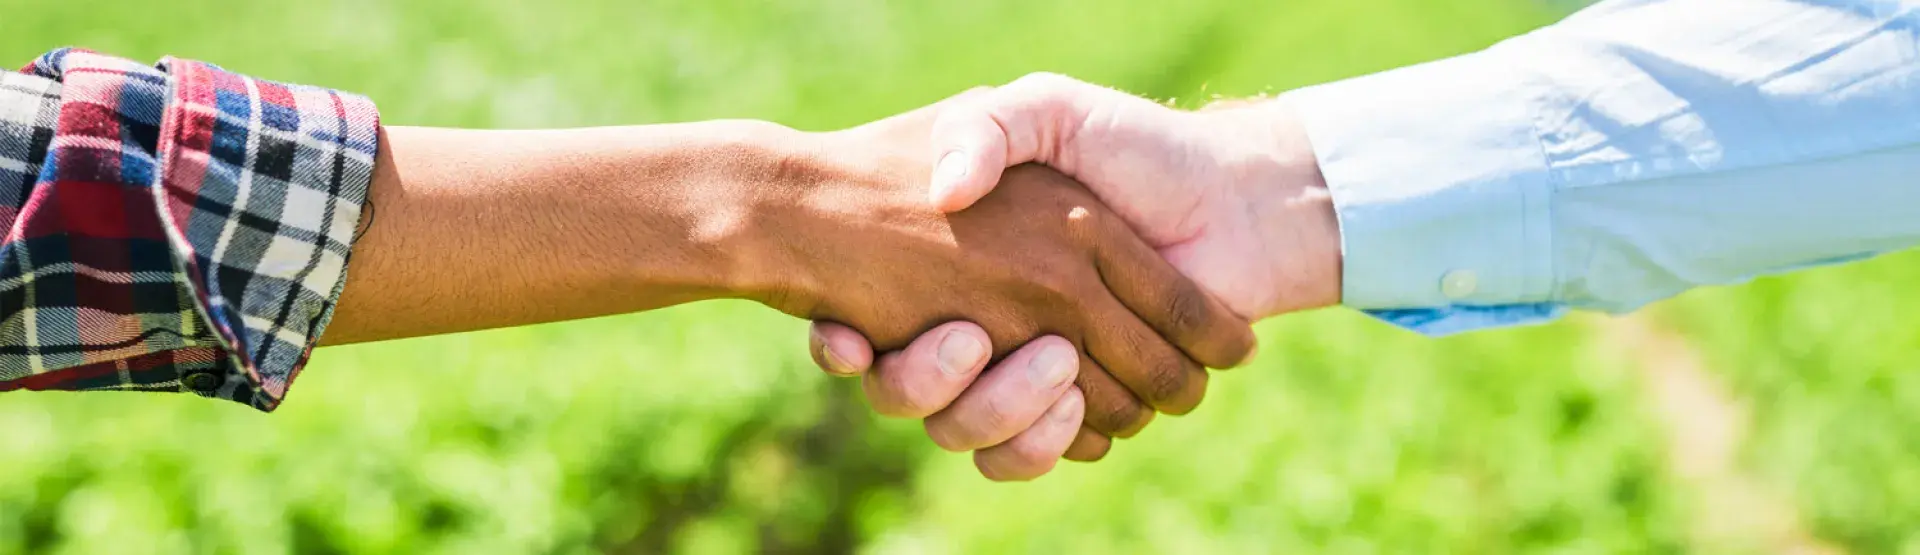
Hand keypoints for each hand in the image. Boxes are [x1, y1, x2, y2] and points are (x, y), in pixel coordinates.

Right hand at [760, 100, 1256, 472]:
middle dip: (929, 379)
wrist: (1230, 197)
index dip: (844, 342)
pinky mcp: (1073, 409)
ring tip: (1050, 361)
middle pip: (915, 393)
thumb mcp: (1044, 110)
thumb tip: (945, 193)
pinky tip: (1068, 401)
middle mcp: (980, 324)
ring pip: (968, 431)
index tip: (848, 338)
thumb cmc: (1135, 148)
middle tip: (969, 337)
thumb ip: (986, 127)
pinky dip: (1041, 442)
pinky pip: (1025, 456)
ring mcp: (1025, 371)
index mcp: (959, 264)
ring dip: (997, 407)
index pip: (867, 323)